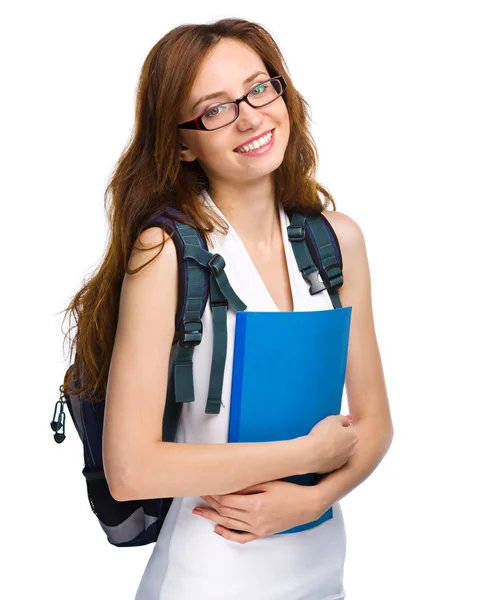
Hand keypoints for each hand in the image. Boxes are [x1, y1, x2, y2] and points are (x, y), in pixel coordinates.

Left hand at [192, 480, 319, 543]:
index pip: (226, 500)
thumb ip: (248, 485)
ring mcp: (258, 528)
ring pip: (229, 524)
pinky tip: (218, 529)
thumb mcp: (269, 482)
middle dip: (210, 503)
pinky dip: (228, 534)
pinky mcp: (263, 532)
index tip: (205, 487)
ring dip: (213, 517)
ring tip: (199, 512)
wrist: (308, 505)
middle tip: (198, 496)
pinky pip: (242, 537)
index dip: (213, 494)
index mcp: (255, 504)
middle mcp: (254, 519)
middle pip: (225, 512)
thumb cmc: (290, 490)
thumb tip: (230, 484)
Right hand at [308, 414, 358, 473]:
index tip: (331, 427)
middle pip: (346, 441)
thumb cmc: (322, 434)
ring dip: (333, 448)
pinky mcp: (334, 468)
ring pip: (340, 451)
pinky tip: (319, 453)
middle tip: (326, 434)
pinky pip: (332, 460)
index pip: (349, 428)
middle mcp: (352, 450)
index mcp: (354, 436)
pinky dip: (327, 456)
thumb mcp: (332, 419)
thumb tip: (350, 419)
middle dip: (339, 438)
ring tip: (321, 444)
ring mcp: (344, 460)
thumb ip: (343, 418)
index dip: (339, 426)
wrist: (311, 453)